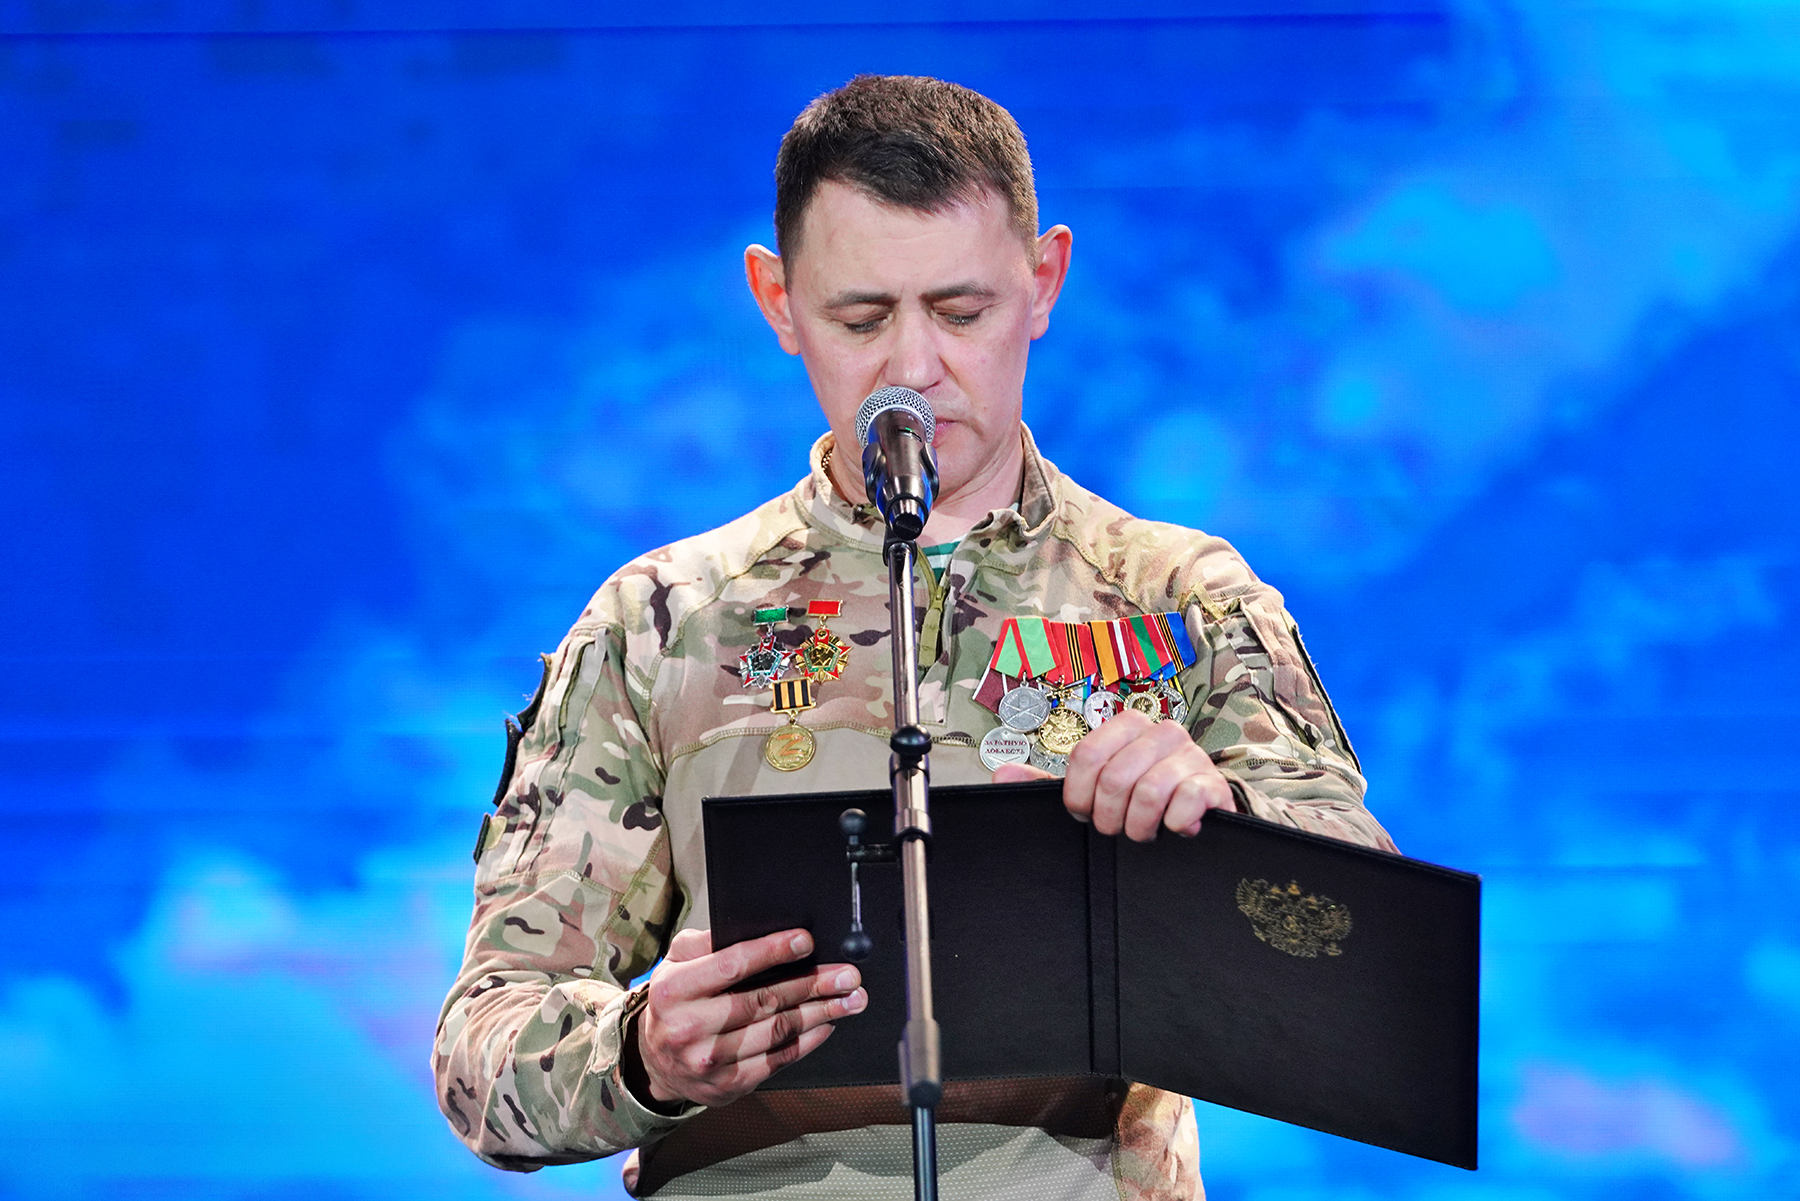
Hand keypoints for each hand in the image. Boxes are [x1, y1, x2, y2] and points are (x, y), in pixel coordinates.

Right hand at [635, 928, 864, 1108]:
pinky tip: (827, 1025)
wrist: (657, 1062)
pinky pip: (778, 1059)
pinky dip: (808, 1041)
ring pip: (777, 1031)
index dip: (773, 952)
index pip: (732, 966)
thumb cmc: (675, 1002)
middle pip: (763, 1001)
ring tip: (850, 999)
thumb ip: (707, 942)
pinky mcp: (729, 1085)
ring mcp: (710, 1061)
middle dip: (812, 985)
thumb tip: (755, 927)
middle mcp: (689, 1028)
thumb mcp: (676, 964)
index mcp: (675, 990)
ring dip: (821, 1013)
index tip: (806, 942)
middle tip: (848, 975)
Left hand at [993, 709, 1235, 840]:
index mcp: (1127, 726)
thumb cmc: (1137, 798)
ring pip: (1148, 792)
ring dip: (1139, 826)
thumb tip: (1002, 775)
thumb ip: (1047, 782)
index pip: (1086, 755)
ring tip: (1142, 832)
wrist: (1194, 813)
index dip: (1078, 795)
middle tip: (1115, 828)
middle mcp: (1161, 732)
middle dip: (1107, 816)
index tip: (1083, 814)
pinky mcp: (1214, 783)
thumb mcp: (1092, 790)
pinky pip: (1188, 801)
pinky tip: (1173, 828)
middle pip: (1114, 778)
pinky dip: (1173, 823)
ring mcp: (1191, 755)